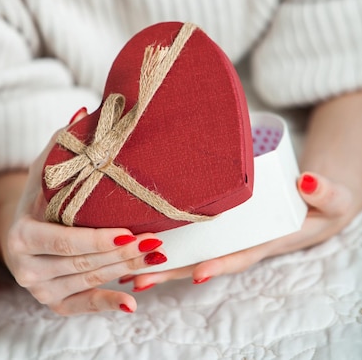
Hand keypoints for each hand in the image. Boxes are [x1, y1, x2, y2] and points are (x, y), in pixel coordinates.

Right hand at [0, 131, 166, 315]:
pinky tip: (132, 302)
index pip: (64, 241)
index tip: (128, 231)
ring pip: (89, 281)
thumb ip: (61, 143)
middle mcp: (27, 268)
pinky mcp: (55, 303)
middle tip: (155, 242)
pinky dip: (108, 304)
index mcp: (22, 235)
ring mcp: (40, 289)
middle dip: (121, 253)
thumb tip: (83, 111)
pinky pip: (83, 306)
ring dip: (124, 271)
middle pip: (82, 263)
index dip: (96, 239)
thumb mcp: (43, 169)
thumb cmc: (38, 196)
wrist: (19, 231)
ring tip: (156, 257)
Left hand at [123, 171, 355, 289]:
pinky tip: (138, 239)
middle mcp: (242, 240)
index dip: (219, 264)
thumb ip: (324, 191)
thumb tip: (306, 180)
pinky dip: (167, 237)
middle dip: (173, 269)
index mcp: (267, 239)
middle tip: (139, 276)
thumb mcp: (332, 197)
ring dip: (161, 258)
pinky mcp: (220, 219)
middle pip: (204, 258)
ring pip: (192, 248)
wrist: (316, 198)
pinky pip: (192, 233)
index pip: (240, 254)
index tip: (197, 273)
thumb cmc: (323, 201)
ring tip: (126, 265)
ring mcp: (229, 232)